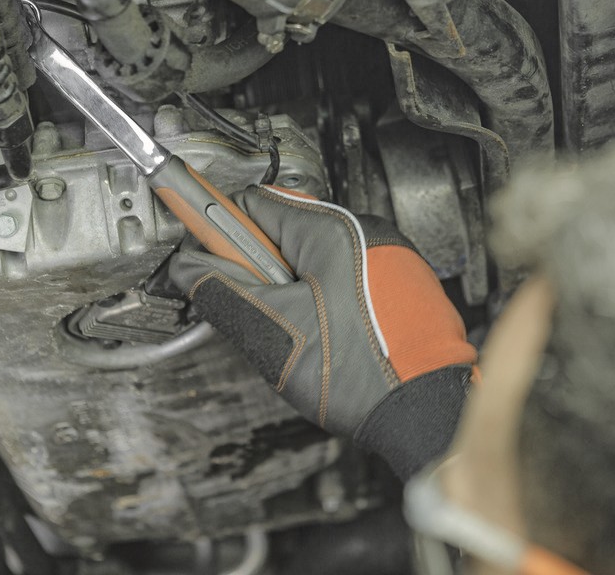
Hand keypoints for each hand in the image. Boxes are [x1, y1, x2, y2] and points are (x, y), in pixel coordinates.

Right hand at [169, 185, 476, 477]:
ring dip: (292, 289)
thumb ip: (222, 292)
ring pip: (313, 259)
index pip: (252, 204)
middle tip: (262, 311)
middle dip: (260, 271)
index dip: (219, 231)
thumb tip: (190, 269)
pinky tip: (330, 339)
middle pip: (283, 233)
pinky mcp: (402, 284)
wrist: (425, 411)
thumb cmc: (362, 374)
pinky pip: (345, 278)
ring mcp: (389, 257)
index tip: (198, 242)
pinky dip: (325, 301)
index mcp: (331, 230)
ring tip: (301, 333)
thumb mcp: (271, 333)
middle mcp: (365, 232)